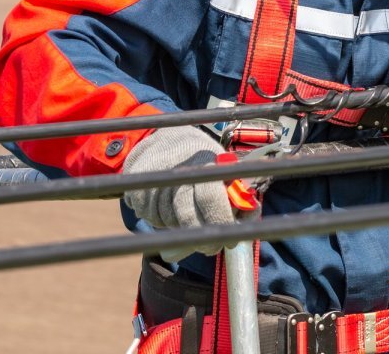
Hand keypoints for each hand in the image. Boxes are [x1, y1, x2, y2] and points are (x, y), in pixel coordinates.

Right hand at [122, 126, 236, 261]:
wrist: (160, 141)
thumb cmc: (199, 159)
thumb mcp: (221, 165)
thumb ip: (237, 189)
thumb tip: (251, 213)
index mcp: (203, 162)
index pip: (211, 198)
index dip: (221, 222)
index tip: (230, 240)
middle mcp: (176, 172)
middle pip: (188, 217)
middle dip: (202, 238)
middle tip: (211, 247)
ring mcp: (154, 183)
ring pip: (171, 222)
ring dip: (183, 228)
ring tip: (190, 217)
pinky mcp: (137, 194)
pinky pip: (153, 220)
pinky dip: (164, 221)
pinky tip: (170, 208)